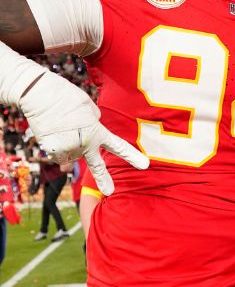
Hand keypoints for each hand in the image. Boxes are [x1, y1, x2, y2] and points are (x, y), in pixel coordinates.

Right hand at [20, 71, 148, 195]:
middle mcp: (85, 144)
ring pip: (70, 155)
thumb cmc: (64, 96)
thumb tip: (92, 127)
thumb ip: (94, 120)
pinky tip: (52, 132)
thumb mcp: (87, 106)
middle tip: (109, 191)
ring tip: (61, 127)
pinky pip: (57, 154)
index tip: (144, 165)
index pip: (118, 146)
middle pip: (96, 165)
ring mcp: (69, 150)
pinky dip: (55, 146)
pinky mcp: (53, 152)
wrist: (39, 95)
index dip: (132, 156)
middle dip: (103, 179)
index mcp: (97, 131)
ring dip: (67, 145)